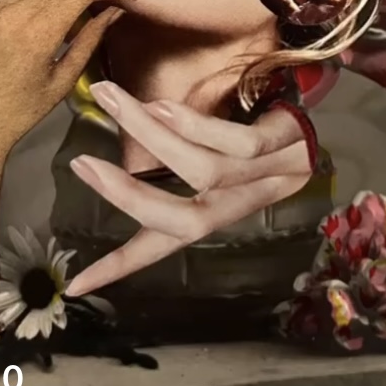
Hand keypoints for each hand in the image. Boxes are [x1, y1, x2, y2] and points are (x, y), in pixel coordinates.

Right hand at [65, 81, 314, 295]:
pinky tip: (162, 105)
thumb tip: (127, 146)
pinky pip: (235, 142)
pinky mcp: (279, 145)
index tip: (74, 285)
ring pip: (202, 172)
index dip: (121, 266)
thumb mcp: (212, 157)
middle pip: (182, 220)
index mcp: (215, 210)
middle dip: (126, 196)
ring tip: (110, 99)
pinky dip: (193, 124)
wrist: (311, 121)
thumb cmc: (252, 139)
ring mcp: (260, 176)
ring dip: (149, 136)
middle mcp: (235, 203)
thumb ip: (173, 156)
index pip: (164, 244)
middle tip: (80, 164)